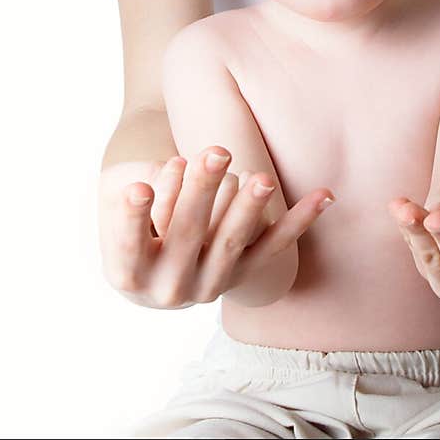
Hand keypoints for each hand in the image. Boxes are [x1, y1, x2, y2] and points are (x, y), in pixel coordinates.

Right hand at [99, 146, 333, 308]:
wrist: (156, 270)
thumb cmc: (129, 220)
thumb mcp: (114, 197)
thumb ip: (132, 183)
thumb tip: (175, 170)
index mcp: (127, 273)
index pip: (128, 244)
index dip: (132, 219)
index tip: (139, 189)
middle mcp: (170, 287)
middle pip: (186, 233)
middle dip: (202, 190)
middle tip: (217, 152)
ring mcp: (211, 283)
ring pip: (231, 242)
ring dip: (250, 208)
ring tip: (263, 178)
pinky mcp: (244, 272)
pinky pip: (274, 246)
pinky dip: (301, 220)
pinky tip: (325, 195)